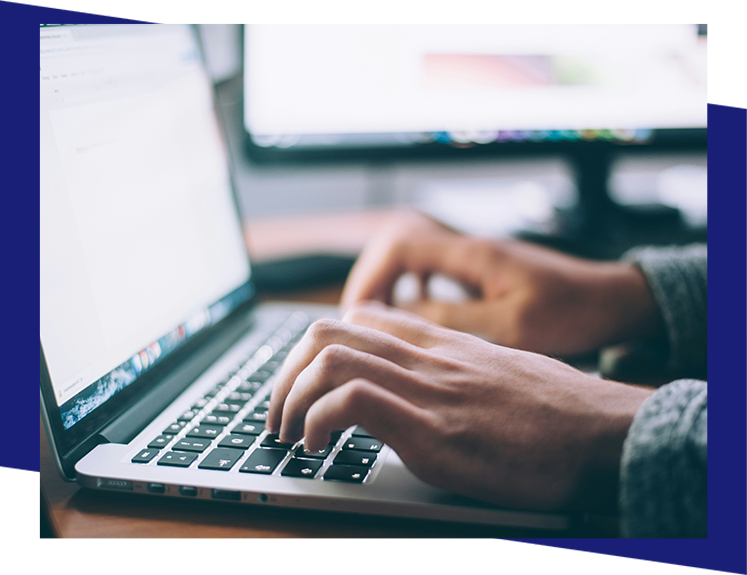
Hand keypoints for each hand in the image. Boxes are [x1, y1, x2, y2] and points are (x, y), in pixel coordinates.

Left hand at [268, 302, 652, 510]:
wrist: (605, 432)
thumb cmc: (557, 411)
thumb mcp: (498, 373)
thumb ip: (453, 370)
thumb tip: (423, 388)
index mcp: (440, 343)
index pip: (359, 317)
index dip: (316, 348)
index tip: (304, 383)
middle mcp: (426, 357)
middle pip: (327, 331)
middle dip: (285, 373)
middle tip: (279, 413)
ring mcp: (427, 389)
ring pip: (329, 357)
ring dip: (290, 398)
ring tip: (288, 434)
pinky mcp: (433, 430)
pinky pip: (352, 401)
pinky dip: (318, 421)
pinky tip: (318, 448)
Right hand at [341, 210, 662, 356]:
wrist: (610, 300)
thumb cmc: (571, 311)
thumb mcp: (512, 325)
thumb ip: (454, 318)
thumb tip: (402, 316)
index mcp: (473, 254)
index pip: (400, 245)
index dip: (370, 276)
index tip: (358, 313)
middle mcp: (468, 248)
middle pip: (397, 244)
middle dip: (371, 279)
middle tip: (359, 318)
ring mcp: (474, 257)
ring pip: (411, 255)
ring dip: (388, 282)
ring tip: (377, 317)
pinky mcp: (480, 270)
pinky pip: (430, 268)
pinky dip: (411, 286)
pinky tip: (413, 311)